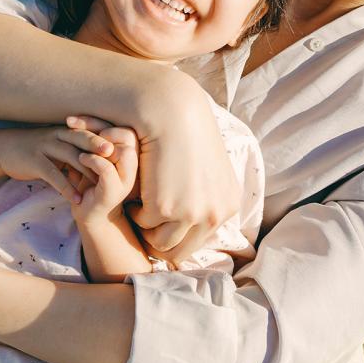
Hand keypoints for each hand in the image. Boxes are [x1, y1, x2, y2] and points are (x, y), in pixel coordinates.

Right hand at [0, 124, 116, 204]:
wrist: (5, 149)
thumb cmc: (38, 150)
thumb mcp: (58, 145)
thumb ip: (78, 149)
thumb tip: (103, 156)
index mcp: (66, 131)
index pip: (90, 132)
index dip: (106, 138)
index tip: (124, 147)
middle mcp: (57, 135)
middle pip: (82, 139)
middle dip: (100, 146)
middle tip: (116, 156)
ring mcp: (45, 147)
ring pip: (70, 156)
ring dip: (86, 171)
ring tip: (101, 184)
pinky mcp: (34, 161)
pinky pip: (53, 175)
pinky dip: (66, 187)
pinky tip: (76, 198)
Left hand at [68, 123, 139, 223]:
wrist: (87, 213)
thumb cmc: (89, 182)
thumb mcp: (91, 156)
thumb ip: (92, 140)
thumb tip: (77, 117)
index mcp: (130, 154)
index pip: (124, 127)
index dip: (98, 120)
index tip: (73, 120)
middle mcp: (133, 166)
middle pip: (129, 135)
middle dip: (99, 127)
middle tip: (74, 129)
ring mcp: (126, 180)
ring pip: (125, 151)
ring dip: (98, 145)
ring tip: (79, 147)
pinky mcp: (114, 191)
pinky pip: (108, 168)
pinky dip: (93, 161)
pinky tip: (81, 160)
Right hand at [71, 81, 238, 262]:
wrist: (172, 111)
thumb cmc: (186, 133)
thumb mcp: (208, 167)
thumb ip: (207, 195)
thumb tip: (198, 219)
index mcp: (228, 205)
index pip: (197, 241)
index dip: (174, 233)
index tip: (159, 220)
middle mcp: (216, 214)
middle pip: (179, 251)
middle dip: (158, 237)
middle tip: (144, 215)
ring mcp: (193, 214)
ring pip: (159, 243)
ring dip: (146, 224)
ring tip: (141, 199)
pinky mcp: (167, 208)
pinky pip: (142, 224)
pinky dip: (135, 208)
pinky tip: (137, 185)